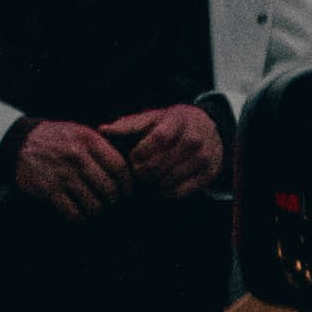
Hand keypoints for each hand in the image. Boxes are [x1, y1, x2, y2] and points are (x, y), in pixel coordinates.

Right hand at [6, 119, 128, 218]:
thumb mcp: (78, 132)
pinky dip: (78, 218)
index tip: (126, 194)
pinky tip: (76, 212)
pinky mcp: (50, 190)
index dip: (127, 185)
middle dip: (112, 202)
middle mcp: (77, 156)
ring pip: (94, 206)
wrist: (18, 142)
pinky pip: (75, 214)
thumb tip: (127, 171)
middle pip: (109, 191)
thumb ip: (101, 147)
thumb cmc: (55, 139)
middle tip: (109, 204)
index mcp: (87, 139)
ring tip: (92, 208)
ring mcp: (63, 174)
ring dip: (95, 212)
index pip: (119, 167)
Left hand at [107, 103, 224, 199]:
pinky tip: (160, 187)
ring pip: (172, 179)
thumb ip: (128, 125)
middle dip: (144, 171)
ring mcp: (204, 157)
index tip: (132, 159)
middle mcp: (194, 138)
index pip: (159, 139)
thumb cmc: (171, 123)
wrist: (208, 128)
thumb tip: (102, 130)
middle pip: (163, 162)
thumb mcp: (152, 118)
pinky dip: (167, 193)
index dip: (142, 152)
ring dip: (154, 183)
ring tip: (146, 180)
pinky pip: (183, 191)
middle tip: (136, 173)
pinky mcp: (209, 174)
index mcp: (178, 119)